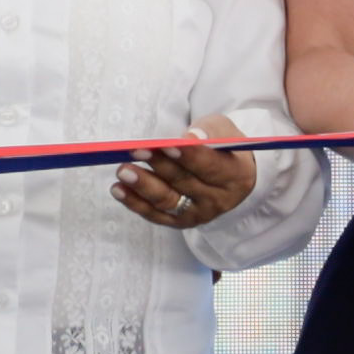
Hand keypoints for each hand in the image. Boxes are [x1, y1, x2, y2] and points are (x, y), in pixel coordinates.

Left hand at [117, 143, 259, 230]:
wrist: (230, 176)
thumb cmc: (222, 147)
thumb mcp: (223, 131)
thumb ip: (209, 132)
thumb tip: (189, 138)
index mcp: (235, 175)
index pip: (210, 166)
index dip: (187, 156)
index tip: (164, 144)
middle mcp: (218, 200)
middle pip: (185, 183)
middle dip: (158, 166)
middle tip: (135, 151)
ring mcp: (198, 214)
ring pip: (168, 202)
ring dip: (143, 187)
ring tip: (123, 171)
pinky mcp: (180, 222)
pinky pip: (155, 215)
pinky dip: (135, 203)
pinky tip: (118, 190)